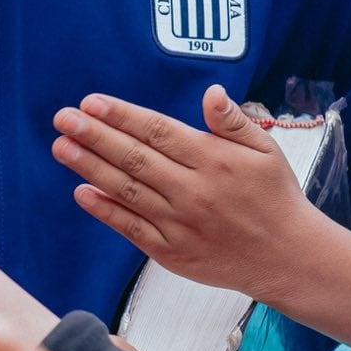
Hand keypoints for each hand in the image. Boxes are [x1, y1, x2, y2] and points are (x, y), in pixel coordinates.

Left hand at [51, 86, 321, 302]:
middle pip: (134, 158)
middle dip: (95, 135)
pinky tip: (81, 192)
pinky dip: (105, 211)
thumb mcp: (265, 149)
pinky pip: (131, 228)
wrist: (288, 257)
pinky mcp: (172, 252)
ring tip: (62, 147)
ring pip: (127, 190)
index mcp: (214, 159)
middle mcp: (193, 190)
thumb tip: (211, 93)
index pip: (158, 131)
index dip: (122, 116)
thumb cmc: (274, 197)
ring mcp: (180, 223)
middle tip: (63, 118)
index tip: (92, 102)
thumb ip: (232, 121)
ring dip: (90, 167)